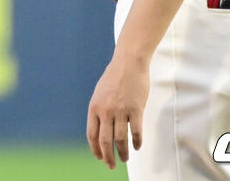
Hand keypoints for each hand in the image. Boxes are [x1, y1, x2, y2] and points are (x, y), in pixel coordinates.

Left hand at [87, 55, 148, 169]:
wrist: (128, 62)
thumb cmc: (114, 77)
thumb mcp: (100, 93)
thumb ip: (99, 110)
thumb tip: (101, 129)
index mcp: (94, 107)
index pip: (92, 135)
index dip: (95, 149)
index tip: (99, 158)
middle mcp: (105, 111)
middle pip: (105, 141)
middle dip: (108, 157)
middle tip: (111, 166)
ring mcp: (121, 111)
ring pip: (120, 140)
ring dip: (123, 153)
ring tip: (125, 159)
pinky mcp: (136, 109)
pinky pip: (136, 132)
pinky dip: (136, 142)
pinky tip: (137, 147)